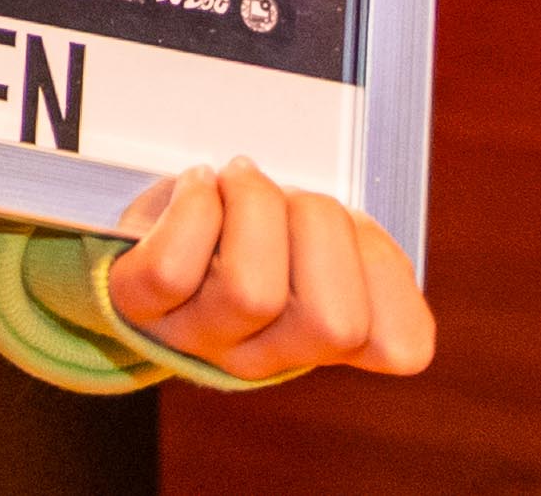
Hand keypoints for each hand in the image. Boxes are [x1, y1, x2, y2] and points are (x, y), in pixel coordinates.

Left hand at [105, 160, 435, 381]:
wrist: (148, 229)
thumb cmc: (249, 228)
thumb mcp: (328, 238)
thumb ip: (370, 255)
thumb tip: (368, 253)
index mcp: (329, 345)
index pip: (400, 346)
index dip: (382, 269)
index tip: (344, 227)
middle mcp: (265, 357)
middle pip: (330, 321)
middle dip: (320, 225)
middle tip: (288, 196)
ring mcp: (199, 337)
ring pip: (251, 291)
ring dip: (253, 205)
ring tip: (237, 183)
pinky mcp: (140, 305)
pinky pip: (172, 270)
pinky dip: (193, 206)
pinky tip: (199, 186)